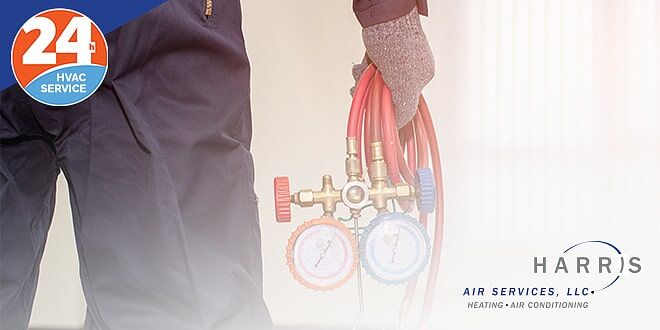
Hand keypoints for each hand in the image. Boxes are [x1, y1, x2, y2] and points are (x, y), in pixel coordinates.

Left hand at [352, 8, 434, 127]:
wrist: (384, 16)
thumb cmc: (398, 44)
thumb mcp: (404, 84)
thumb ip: (405, 107)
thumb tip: (400, 124)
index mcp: (421, 77)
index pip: (405, 105)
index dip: (389, 112)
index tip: (378, 116)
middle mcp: (409, 71)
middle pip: (387, 95)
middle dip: (373, 95)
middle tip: (363, 90)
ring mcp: (393, 63)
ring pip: (375, 85)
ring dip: (364, 83)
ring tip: (361, 74)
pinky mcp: (379, 55)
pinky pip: (369, 73)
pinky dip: (363, 73)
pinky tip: (361, 68)